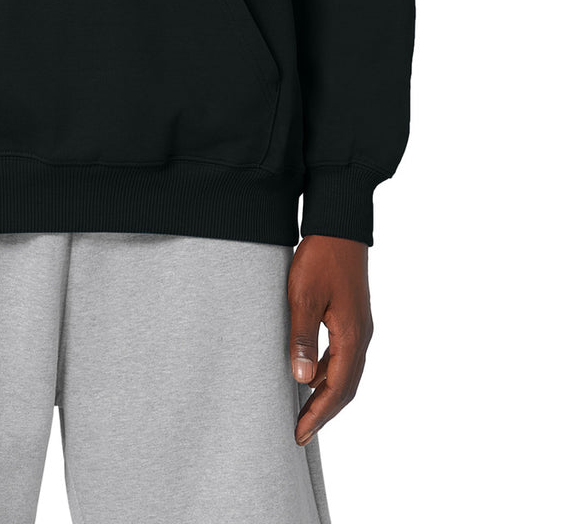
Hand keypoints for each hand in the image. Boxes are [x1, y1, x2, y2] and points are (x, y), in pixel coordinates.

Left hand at [287, 234, 372, 446]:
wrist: (339, 226)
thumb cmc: (320, 258)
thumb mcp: (303, 296)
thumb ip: (302, 337)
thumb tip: (302, 380)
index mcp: (351, 336)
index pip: (337, 388)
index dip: (318, 414)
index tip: (299, 433)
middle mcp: (361, 336)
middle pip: (346, 388)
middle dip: (324, 412)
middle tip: (301, 432)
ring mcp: (360, 327)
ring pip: (346, 373)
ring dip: (327, 394)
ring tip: (304, 410)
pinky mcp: (354, 317)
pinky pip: (344, 357)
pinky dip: (329, 374)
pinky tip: (311, 374)